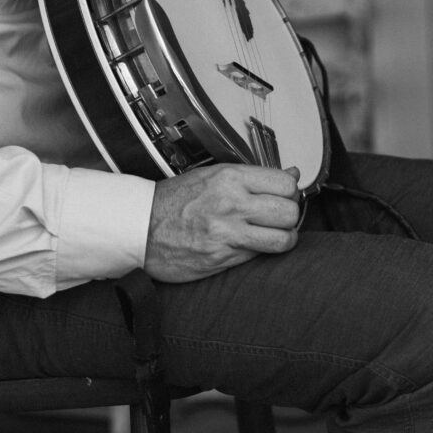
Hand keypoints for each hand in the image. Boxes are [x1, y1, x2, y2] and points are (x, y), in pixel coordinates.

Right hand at [144, 164, 300, 283]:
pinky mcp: (222, 257)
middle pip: (289, 211)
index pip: (286, 183)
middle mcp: (231, 203)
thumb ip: (254, 177)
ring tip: (274, 236)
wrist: (139, 227)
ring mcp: (227, 232)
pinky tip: (250, 245)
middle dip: (290, 216)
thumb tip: (293, 174)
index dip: (290, 192)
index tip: (283, 196)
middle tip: (279, 218)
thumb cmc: (175, 201)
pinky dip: (260, 252)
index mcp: (230, 178)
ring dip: (284, 239)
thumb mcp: (213, 176)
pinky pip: (258, 255)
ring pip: (283, 239)